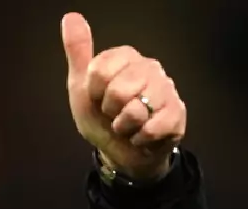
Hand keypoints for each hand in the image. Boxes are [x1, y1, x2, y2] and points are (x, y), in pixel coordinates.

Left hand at [60, 13, 185, 182]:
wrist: (119, 151)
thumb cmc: (101, 117)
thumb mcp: (81, 87)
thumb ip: (78, 52)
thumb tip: (71, 17)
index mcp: (126, 58)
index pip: (99, 71)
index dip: (94, 92)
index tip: (97, 98)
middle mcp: (150, 68)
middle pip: (118, 91)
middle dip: (110, 111)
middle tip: (114, 113)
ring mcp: (167, 90)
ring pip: (136, 110)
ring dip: (124, 127)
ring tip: (127, 125)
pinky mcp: (177, 114)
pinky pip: (153, 127)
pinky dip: (140, 138)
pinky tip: (141, 135)